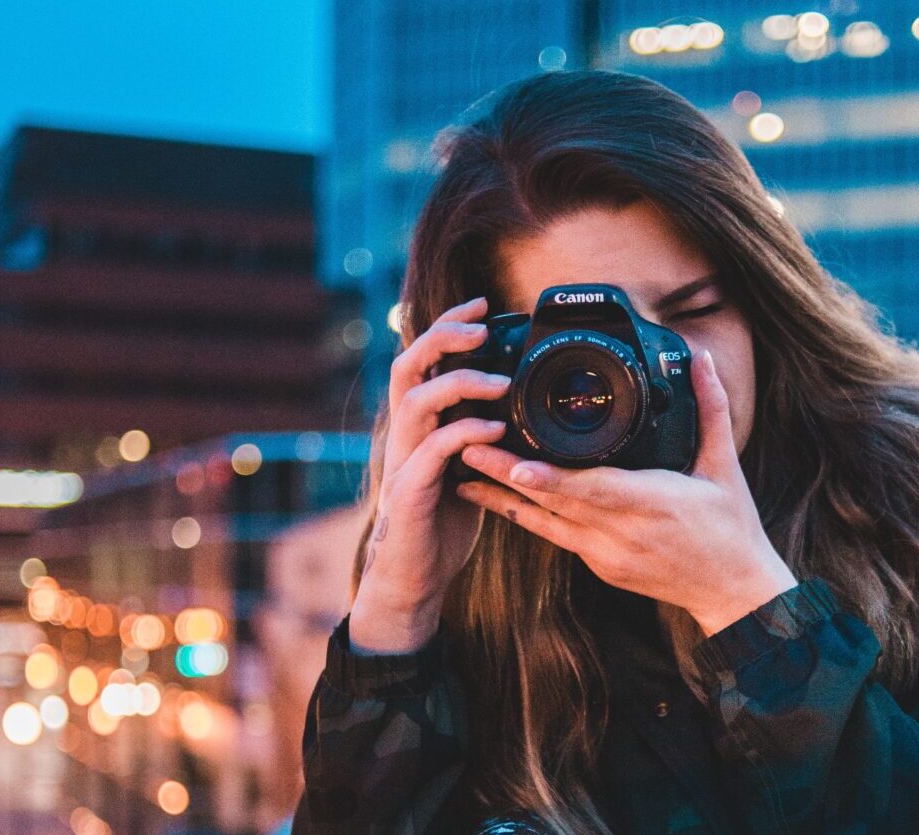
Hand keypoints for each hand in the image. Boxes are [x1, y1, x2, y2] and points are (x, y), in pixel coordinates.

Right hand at [349, 296, 510, 652]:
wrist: (415, 576)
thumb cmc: (443, 521)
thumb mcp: (466, 466)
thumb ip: (478, 431)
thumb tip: (515, 400)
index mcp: (417, 424)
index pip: (422, 360)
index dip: (448, 327)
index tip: (483, 305)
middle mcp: (404, 434)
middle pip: (407, 364)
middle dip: (443, 337)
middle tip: (481, 325)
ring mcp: (403, 460)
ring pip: (416, 400)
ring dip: (460, 383)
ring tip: (501, 382)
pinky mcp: (411, 491)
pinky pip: (433, 450)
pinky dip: (466, 432)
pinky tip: (497, 427)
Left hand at [455, 349, 797, 636]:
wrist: (733, 593)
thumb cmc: (731, 528)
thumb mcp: (724, 465)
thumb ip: (710, 408)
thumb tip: (703, 358)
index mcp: (653, 503)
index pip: (594, 489)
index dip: (552, 478)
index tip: (515, 462)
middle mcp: (622, 532)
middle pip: (555, 503)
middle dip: (507, 475)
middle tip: (466, 447)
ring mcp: (606, 554)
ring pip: (544, 524)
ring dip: (502, 498)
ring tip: (463, 472)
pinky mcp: (599, 565)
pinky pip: (554, 537)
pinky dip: (525, 516)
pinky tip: (496, 498)